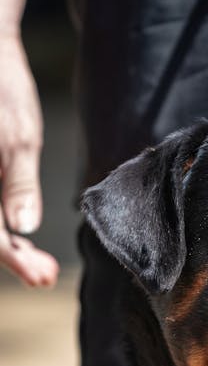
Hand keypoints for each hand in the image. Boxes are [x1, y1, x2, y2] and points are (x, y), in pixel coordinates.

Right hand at [0, 34, 57, 285]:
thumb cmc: (1, 87)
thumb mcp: (18, 136)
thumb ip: (18, 185)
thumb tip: (22, 228)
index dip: (14, 259)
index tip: (42, 277)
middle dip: (14, 257)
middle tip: (45, 276)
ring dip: (10, 247)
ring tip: (40, 266)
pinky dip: (4, 227)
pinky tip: (23, 239)